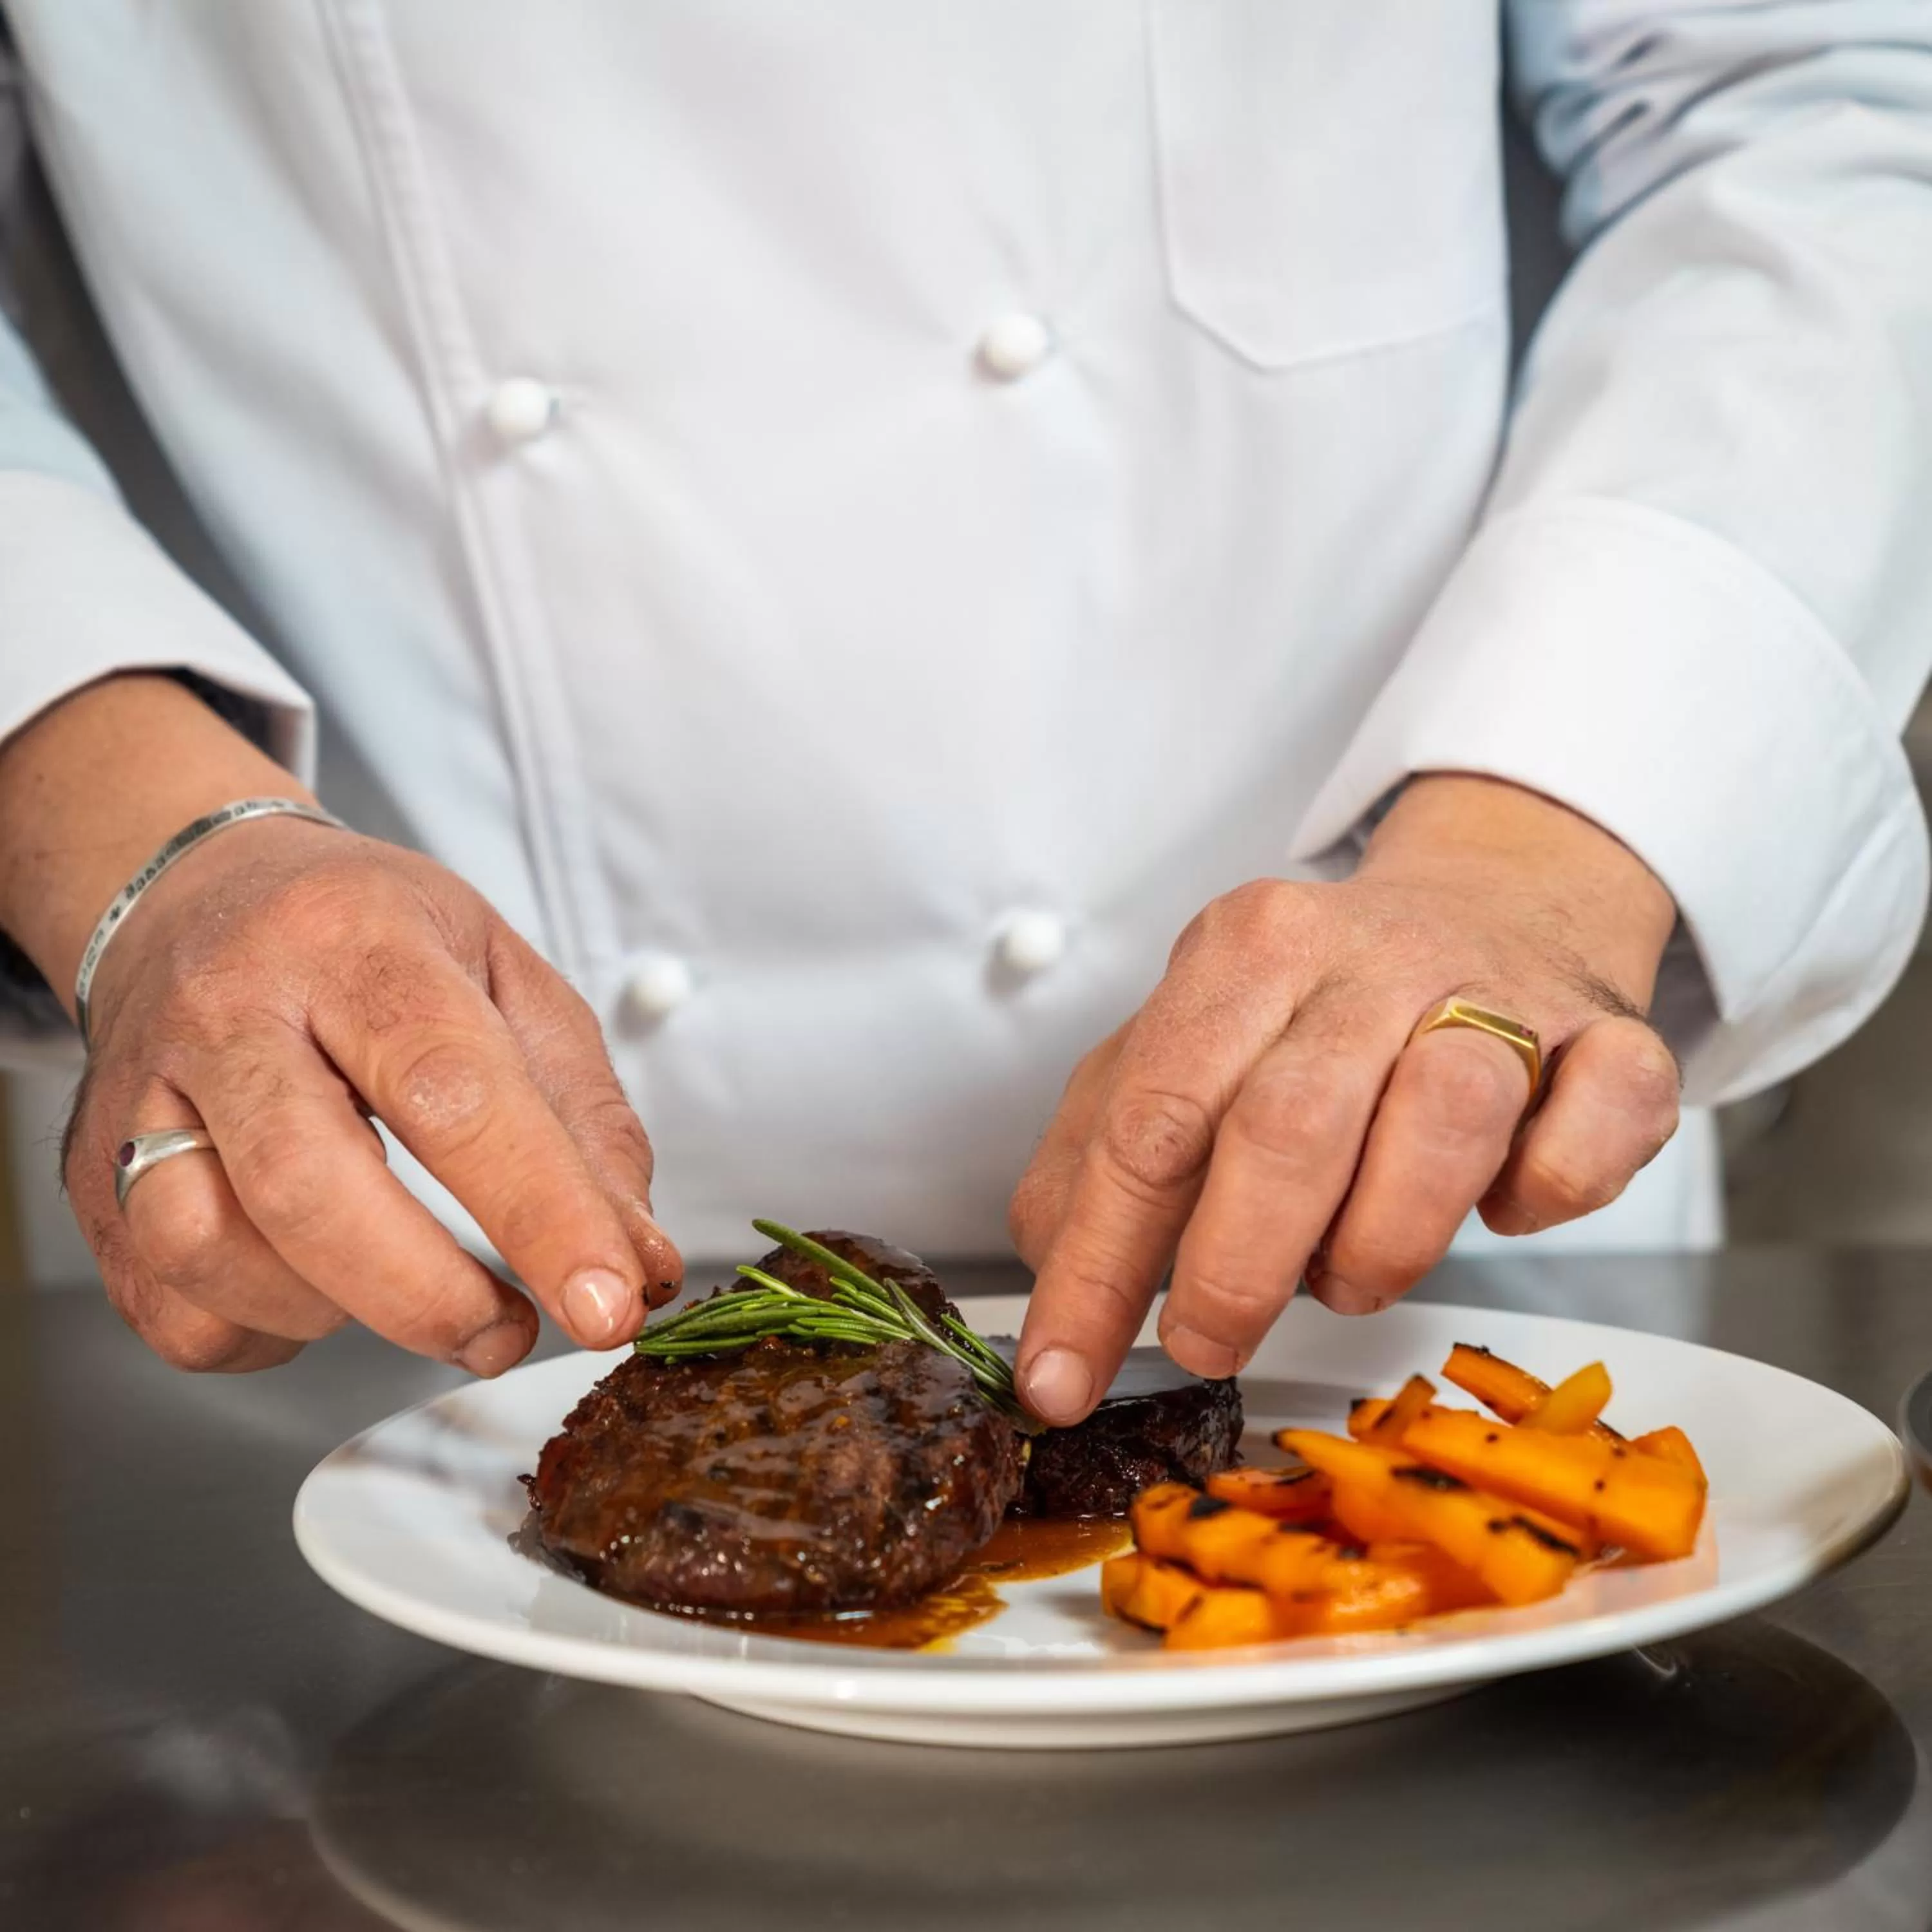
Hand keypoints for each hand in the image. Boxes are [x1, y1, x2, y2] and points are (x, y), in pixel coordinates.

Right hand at [64, 815, 680, 1372]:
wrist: (195, 894)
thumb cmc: (367, 941)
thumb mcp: (507, 979)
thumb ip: (586, 1121)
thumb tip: (635, 1260)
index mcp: (355, 944)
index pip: (453, 1087)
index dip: (540, 1209)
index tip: (608, 1301)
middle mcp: (230, 1013)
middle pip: (309, 1184)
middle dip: (429, 1295)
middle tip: (510, 1334)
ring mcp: (142, 1098)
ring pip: (219, 1255)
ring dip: (343, 1312)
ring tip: (413, 1283)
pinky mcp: (94, 1180)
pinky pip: (179, 1311)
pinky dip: (269, 1329)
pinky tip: (321, 1282)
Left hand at [1009, 775, 1680, 1424]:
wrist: (1501, 903)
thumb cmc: (1327, 1010)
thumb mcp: (1189, 1048)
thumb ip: (1103, 1150)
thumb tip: (1049, 1268)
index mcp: (1245, 953)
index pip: (1148, 1122)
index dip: (1096, 1267)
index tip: (1059, 1376)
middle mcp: (1367, 958)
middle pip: (1285, 1126)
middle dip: (1233, 1270)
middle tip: (1208, 1342)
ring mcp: (1499, 991)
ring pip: (1443, 1119)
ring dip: (1384, 1240)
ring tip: (1350, 1270)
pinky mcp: (1611, 1039)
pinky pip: (1591, 1130)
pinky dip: (1543, 1193)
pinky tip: (1502, 1202)